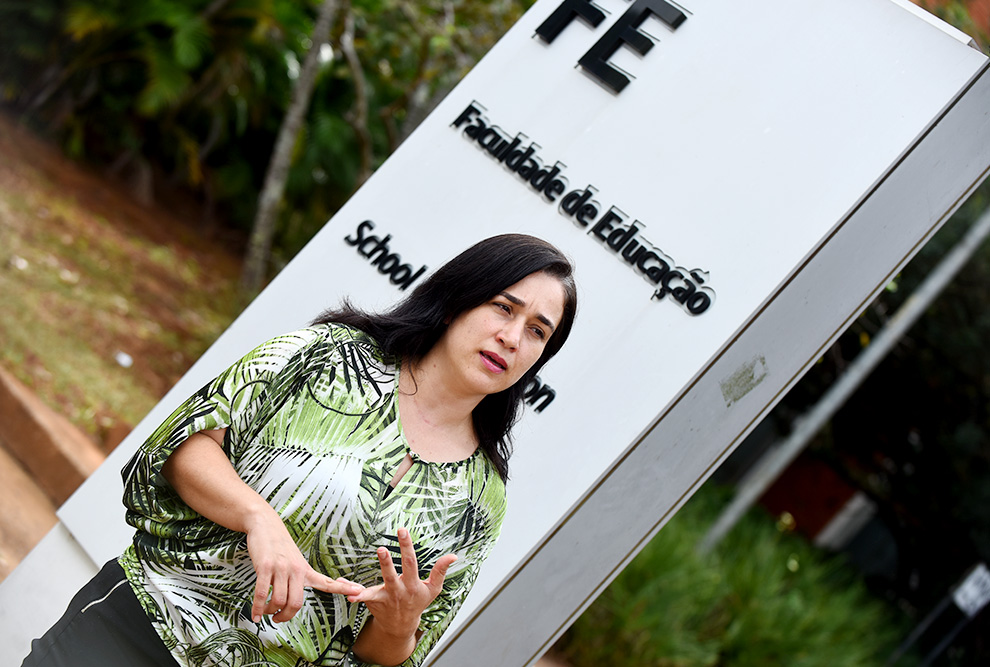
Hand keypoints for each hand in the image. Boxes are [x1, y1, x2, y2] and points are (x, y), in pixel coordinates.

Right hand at [246, 509, 363, 622]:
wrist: (265, 524)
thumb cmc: (279, 546)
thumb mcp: (295, 560)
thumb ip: (298, 578)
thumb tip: (293, 600)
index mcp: (306, 570)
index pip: (328, 582)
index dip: (344, 589)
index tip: (360, 591)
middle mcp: (296, 569)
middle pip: (296, 603)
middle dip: (286, 616)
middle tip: (278, 618)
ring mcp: (280, 568)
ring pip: (278, 600)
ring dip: (269, 611)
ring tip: (265, 611)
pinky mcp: (265, 566)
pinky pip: (262, 594)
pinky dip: (257, 608)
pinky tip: (254, 615)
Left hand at [349, 528, 456, 639]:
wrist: (402, 626)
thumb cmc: (417, 603)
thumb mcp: (433, 589)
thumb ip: (441, 570)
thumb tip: (453, 556)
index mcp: (413, 585)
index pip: (411, 562)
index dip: (407, 546)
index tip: (402, 531)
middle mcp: (398, 592)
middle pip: (392, 575)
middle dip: (386, 563)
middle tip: (381, 549)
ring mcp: (384, 599)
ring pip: (374, 590)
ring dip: (364, 588)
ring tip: (353, 585)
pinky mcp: (373, 603)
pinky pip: (362, 596)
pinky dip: (353, 592)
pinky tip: (342, 585)